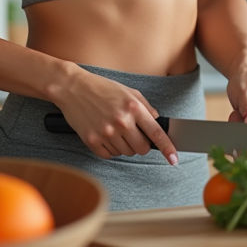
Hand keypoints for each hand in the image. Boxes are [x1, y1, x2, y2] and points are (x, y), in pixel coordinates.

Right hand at [53, 66, 179, 164]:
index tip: (174, 159)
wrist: (72, 88)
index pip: (156, 133)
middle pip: (142, 149)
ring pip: (126, 153)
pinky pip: (109, 155)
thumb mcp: (129, 91)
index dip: (167, 148)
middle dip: (141, 145)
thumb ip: (145, 107)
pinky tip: (105, 135)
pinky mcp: (92, 140)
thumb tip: (157, 121)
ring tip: (114, 129)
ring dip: (124, 146)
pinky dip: (110, 149)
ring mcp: (106, 132)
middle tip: (133, 134)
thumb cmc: (102, 88)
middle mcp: (121, 121)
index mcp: (133, 108)